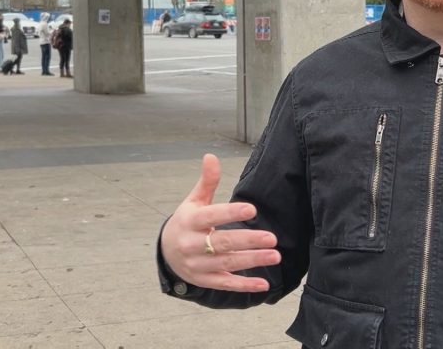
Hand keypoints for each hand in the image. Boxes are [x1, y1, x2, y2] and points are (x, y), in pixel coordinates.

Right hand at [160, 154, 280, 292]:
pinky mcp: (205, 280)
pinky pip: (225, 284)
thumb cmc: (187, 222)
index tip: (251, 210)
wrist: (166, 252)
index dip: (230, 213)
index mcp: (189, 221)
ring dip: (251, 261)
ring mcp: (197, 264)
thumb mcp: (194, 201)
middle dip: (247, 241)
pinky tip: (263, 284)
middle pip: (221, 243)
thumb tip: (211, 156)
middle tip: (272, 238)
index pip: (210, 216)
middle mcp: (191, 244)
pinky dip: (244, 286)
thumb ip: (207, 182)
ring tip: (275, 256)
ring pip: (226, 264)